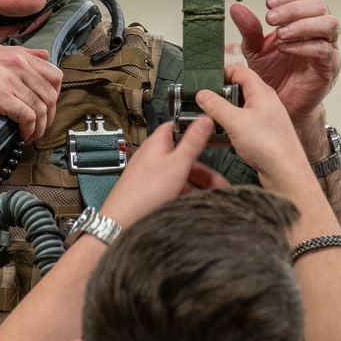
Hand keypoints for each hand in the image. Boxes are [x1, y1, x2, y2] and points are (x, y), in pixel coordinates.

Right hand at [0, 43, 62, 143]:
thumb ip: (21, 53)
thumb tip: (43, 55)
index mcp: (18, 54)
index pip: (55, 74)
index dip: (55, 95)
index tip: (47, 107)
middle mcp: (18, 65)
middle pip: (51, 94)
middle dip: (50, 115)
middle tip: (41, 126)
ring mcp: (10, 81)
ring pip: (42, 108)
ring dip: (41, 127)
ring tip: (32, 135)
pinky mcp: (1, 97)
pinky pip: (28, 117)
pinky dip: (29, 130)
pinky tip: (23, 135)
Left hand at [100, 118, 221, 227]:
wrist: (123, 222)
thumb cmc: (143, 193)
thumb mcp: (177, 164)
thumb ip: (192, 141)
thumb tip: (204, 118)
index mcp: (157, 144)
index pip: (176, 127)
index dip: (194, 130)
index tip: (211, 136)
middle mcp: (152, 158)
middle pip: (183, 157)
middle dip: (203, 170)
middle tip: (218, 182)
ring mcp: (151, 176)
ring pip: (179, 175)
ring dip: (196, 185)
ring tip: (209, 197)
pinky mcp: (150, 192)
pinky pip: (172, 189)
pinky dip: (184, 194)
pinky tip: (191, 204)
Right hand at [197, 66, 312, 194]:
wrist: (285, 172)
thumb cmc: (270, 145)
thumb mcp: (235, 121)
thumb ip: (216, 106)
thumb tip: (203, 95)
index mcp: (262, 92)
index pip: (240, 70)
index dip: (222, 72)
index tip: (206, 79)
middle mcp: (265, 103)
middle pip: (238, 90)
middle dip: (219, 96)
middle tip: (204, 102)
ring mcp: (264, 119)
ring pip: (239, 110)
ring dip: (223, 115)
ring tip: (208, 122)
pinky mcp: (262, 135)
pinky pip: (242, 126)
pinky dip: (229, 129)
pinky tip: (217, 138)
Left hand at [230, 0, 340, 127]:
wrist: (281, 105)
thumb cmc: (274, 76)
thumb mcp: (256, 50)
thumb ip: (249, 29)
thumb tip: (237, 8)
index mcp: (305, 20)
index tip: (269, 4)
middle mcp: (320, 31)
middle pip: (319, 5)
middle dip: (293, 8)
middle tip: (271, 18)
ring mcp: (329, 48)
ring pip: (328, 24)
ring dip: (302, 25)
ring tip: (280, 34)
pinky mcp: (330, 67)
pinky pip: (323, 50)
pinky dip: (303, 46)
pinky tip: (285, 49)